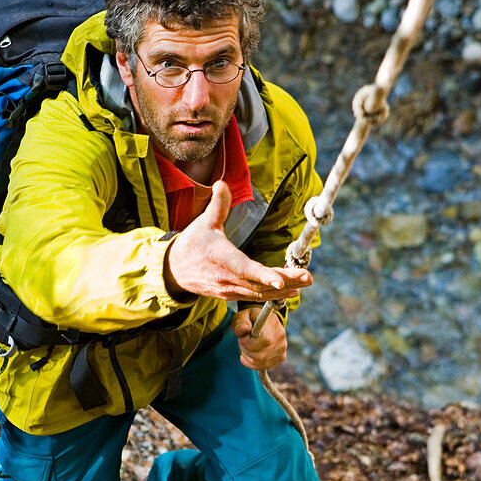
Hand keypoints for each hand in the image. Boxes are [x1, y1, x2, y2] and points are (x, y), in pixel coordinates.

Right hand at [164, 180, 311, 301]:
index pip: (244, 268)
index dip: (262, 275)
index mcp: (220, 258)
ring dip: (284, 289)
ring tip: (306, 282)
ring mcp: (228, 290)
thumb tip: (222, 182)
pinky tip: (292, 292)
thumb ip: (217, 205)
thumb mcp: (203, 222)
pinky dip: (274, 296)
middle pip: (259, 284)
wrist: (173, 271)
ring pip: (259, 293)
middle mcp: (226, 278)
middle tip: (308, 277)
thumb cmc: (191, 244)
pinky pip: (255, 297)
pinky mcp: (231, 295)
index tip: (280, 280)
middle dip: (285, 281)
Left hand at [231, 306, 286, 370]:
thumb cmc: (249, 319)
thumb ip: (240, 323)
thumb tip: (244, 330)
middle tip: (243, 340)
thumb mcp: (241, 316)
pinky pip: (263, 366)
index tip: (242, 336)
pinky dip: (253, 362)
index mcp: (272, 323)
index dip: (247, 342)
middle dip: (245, 350)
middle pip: (259, 355)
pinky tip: (251, 353)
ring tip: (247, 345)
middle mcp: (280, 336)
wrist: (263, 320)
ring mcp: (282, 347)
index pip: (262, 341)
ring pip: (259, 362)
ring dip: (248, 356)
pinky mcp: (281, 357)